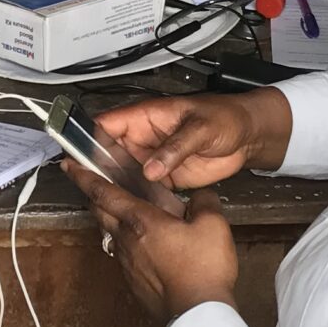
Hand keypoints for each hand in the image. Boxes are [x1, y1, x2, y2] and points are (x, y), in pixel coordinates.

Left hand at [70, 170, 239, 321]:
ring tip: (125, 213)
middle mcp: (126, 240)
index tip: (69, 165)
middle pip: (99, 212)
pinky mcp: (133, 282)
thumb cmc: (203, 269)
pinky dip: (126, 242)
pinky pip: (122, 254)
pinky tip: (144, 244)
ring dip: (111, 219)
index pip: (104, 192)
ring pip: (110, 234)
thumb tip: (200, 196)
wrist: (197, 315)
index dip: (84, 176)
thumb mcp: (213, 225)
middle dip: (94, 195)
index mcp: (141, 220)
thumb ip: (204, 202)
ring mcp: (127, 263)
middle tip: (96, 184)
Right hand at [95, 86, 291, 187]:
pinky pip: (142, 188)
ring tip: (103, 202)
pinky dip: (134, 197)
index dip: (89, 139)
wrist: (247, 136)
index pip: (107, 124)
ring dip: (114, 185)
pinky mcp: (164, 177)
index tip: (80, 157)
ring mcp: (152, 159)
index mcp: (147, 117)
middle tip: (90, 187)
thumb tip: (151, 169)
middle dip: (97, 168)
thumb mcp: (201, 128)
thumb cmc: (226, 118)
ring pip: (121, 172)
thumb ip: (175, 148)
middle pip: (108, 152)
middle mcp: (144, 138)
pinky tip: (128, 209)